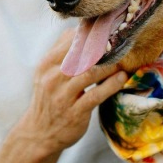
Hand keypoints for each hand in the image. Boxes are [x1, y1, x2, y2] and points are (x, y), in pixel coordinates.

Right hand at [17, 28, 127, 153]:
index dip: (91, 35)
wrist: (39, 133)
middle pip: (82, 55)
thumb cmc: (49, 98)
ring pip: (91, 73)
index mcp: (46, 65)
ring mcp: (63, 96)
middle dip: (103, 48)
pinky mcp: (75, 112)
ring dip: (110, 65)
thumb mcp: (46, 73)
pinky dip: (111, 84)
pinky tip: (121, 78)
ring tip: (123, 59)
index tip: (108, 31)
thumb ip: (61, 52)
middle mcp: (52, 78)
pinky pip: (96, 94)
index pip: (70, 42)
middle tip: (121, 42)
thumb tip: (78, 29)